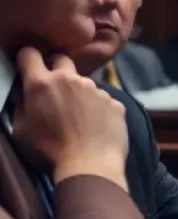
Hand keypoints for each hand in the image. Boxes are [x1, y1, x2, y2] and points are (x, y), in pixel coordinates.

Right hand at [14, 49, 128, 189]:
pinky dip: (97, 108)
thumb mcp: (20, 130)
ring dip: (78, 93)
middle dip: (55, 68)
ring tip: (78, 117)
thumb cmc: (49, 150)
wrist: (90, 164)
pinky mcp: (115, 101)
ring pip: (84, 83)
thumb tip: (24, 94)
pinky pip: (102, 99)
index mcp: (42, 84)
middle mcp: (71, 79)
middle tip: (53, 90)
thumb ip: (21, 105)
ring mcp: (96, 89)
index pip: (29, 54)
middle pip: (61, 60)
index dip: (27, 58)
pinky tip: (96, 126)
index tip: (28, 67)